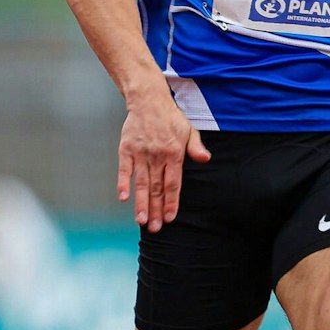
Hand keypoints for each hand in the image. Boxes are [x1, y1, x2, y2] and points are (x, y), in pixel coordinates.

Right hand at [118, 97, 209, 231]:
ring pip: (141, 183)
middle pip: (157, 188)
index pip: (173, 183)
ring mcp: (141, 153)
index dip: (171, 202)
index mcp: (174, 153)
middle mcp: (157, 156)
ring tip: (141, 221)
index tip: (169, 218)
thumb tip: (205, 159)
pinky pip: (124, 169)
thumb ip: (196, 147)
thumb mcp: (189, 130)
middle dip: (156, 209)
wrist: (148, 100)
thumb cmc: (170, 118)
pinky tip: (123, 198)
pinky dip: (123, 184)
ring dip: (141, 203)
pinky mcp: (126, 149)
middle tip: (154, 228)